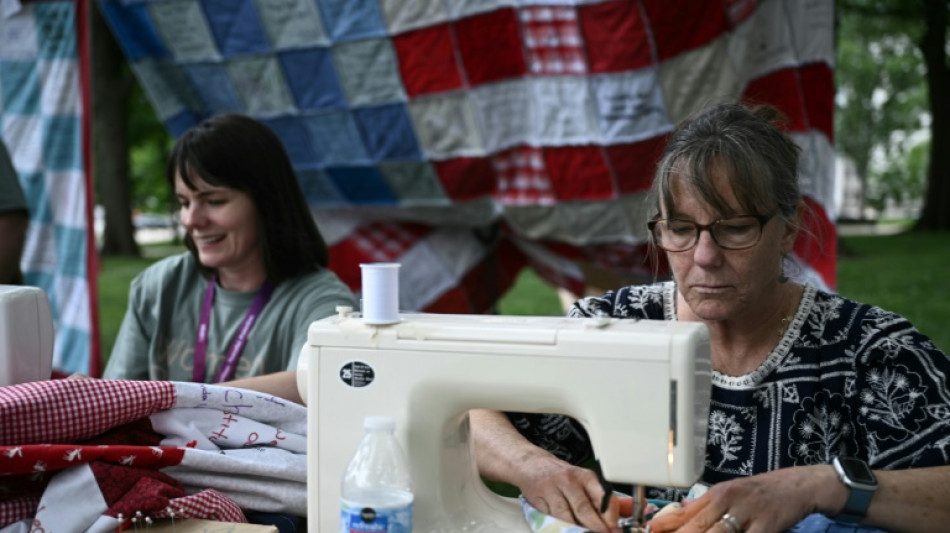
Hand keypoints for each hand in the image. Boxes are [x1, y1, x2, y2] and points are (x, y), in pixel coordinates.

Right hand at [517, 454, 620, 532]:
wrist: (532, 465)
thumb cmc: (563, 477)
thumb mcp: (586, 483)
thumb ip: (606, 500)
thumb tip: (631, 511)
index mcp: (586, 477)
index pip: (602, 497)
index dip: (609, 517)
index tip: (613, 528)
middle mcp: (569, 481)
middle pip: (584, 509)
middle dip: (594, 527)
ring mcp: (552, 490)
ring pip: (566, 517)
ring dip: (576, 529)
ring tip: (582, 531)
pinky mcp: (538, 500)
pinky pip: (551, 518)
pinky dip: (560, 527)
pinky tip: (566, 528)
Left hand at [646, 466, 834, 532]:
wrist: (798, 485)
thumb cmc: (760, 493)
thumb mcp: (729, 494)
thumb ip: (702, 507)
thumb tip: (675, 515)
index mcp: (715, 494)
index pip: (683, 514)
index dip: (665, 526)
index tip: (651, 532)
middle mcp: (728, 501)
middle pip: (697, 527)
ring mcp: (747, 514)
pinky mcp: (767, 525)